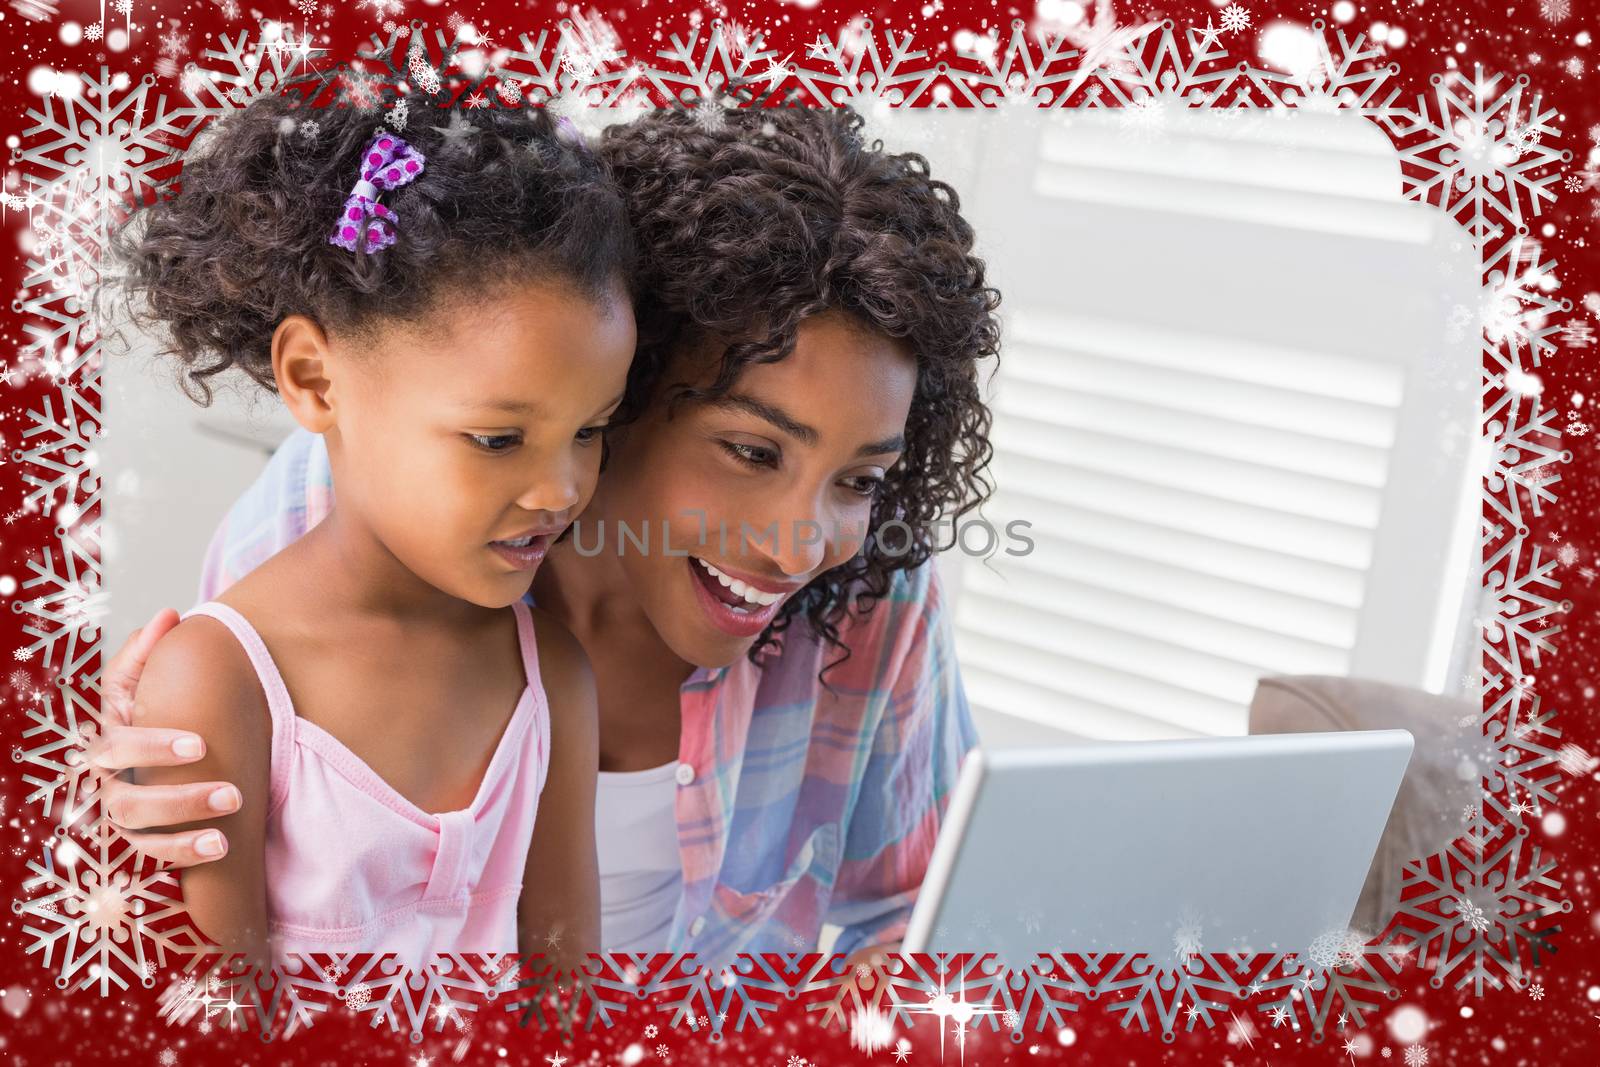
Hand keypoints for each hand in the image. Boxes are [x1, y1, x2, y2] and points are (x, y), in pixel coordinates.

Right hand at [75, 609, 240, 864]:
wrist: (165, 739)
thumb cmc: (155, 704)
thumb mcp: (146, 678)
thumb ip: (151, 650)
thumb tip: (168, 615)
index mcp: (110, 738)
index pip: (120, 746)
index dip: (155, 746)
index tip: (201, 745)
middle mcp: (108, 781)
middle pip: (128, 801)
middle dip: (180, 799)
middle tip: (232, 794)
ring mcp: (121, 812)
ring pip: (139, 833)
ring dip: (183, 834)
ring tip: (226, 834)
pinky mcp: (138, 836)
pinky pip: (152, 853)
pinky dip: (184, 853)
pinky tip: (223, 847)